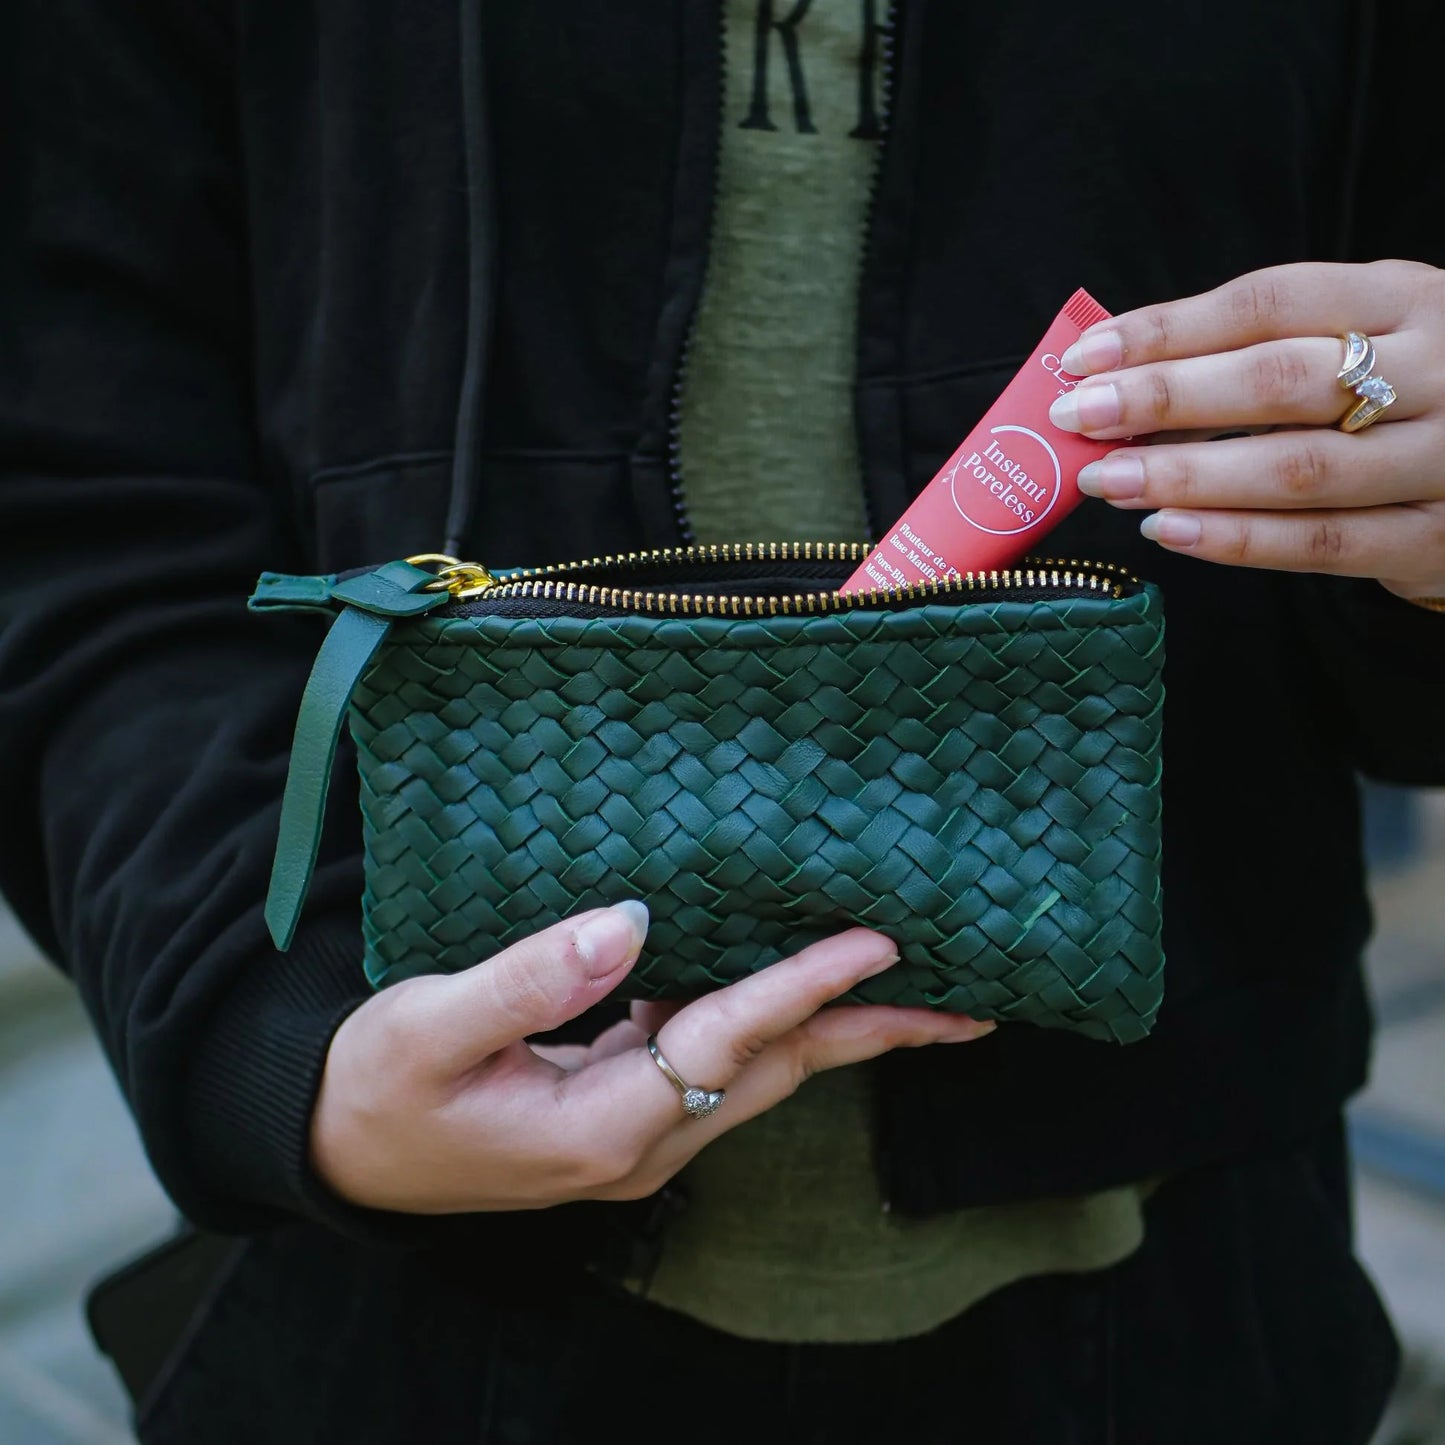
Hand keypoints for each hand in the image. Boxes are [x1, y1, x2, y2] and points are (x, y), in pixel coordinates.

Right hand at [310, 902, 993, 1212]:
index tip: (876, 943)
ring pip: (759, 1074)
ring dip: (836, 1030)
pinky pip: (721, 1065)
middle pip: (776, 1075)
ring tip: (919, 993)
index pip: (721, 1045)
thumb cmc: (378, 1089)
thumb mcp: (428, 1026)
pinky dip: (774, 1023)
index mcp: (596, 1127)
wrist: (344, 1154)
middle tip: (969, 1002)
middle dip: (872, 1034)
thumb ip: (528, 977)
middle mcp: (638, 1144)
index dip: (800, 988)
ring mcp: (637, 1137)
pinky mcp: (625, 1114)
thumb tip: (628, 920)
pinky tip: (800, 984)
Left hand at [1048, 260, 1444, 601]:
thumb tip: (1122, 371)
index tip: (1085, 358)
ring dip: (1187, 477)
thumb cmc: (1412, 390)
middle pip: (1281, 380)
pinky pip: (1323, 545)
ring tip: (1107, 482)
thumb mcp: (1367, 334)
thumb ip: (1266, 344)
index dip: (1169, 330)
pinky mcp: (1437, 539)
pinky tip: (1167, 531)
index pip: (1271, 302)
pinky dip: (1236, 540)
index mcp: (1408, 298)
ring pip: (1298, 469)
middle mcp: (1439, 368)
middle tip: (1081, 419)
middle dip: (1165, 399)